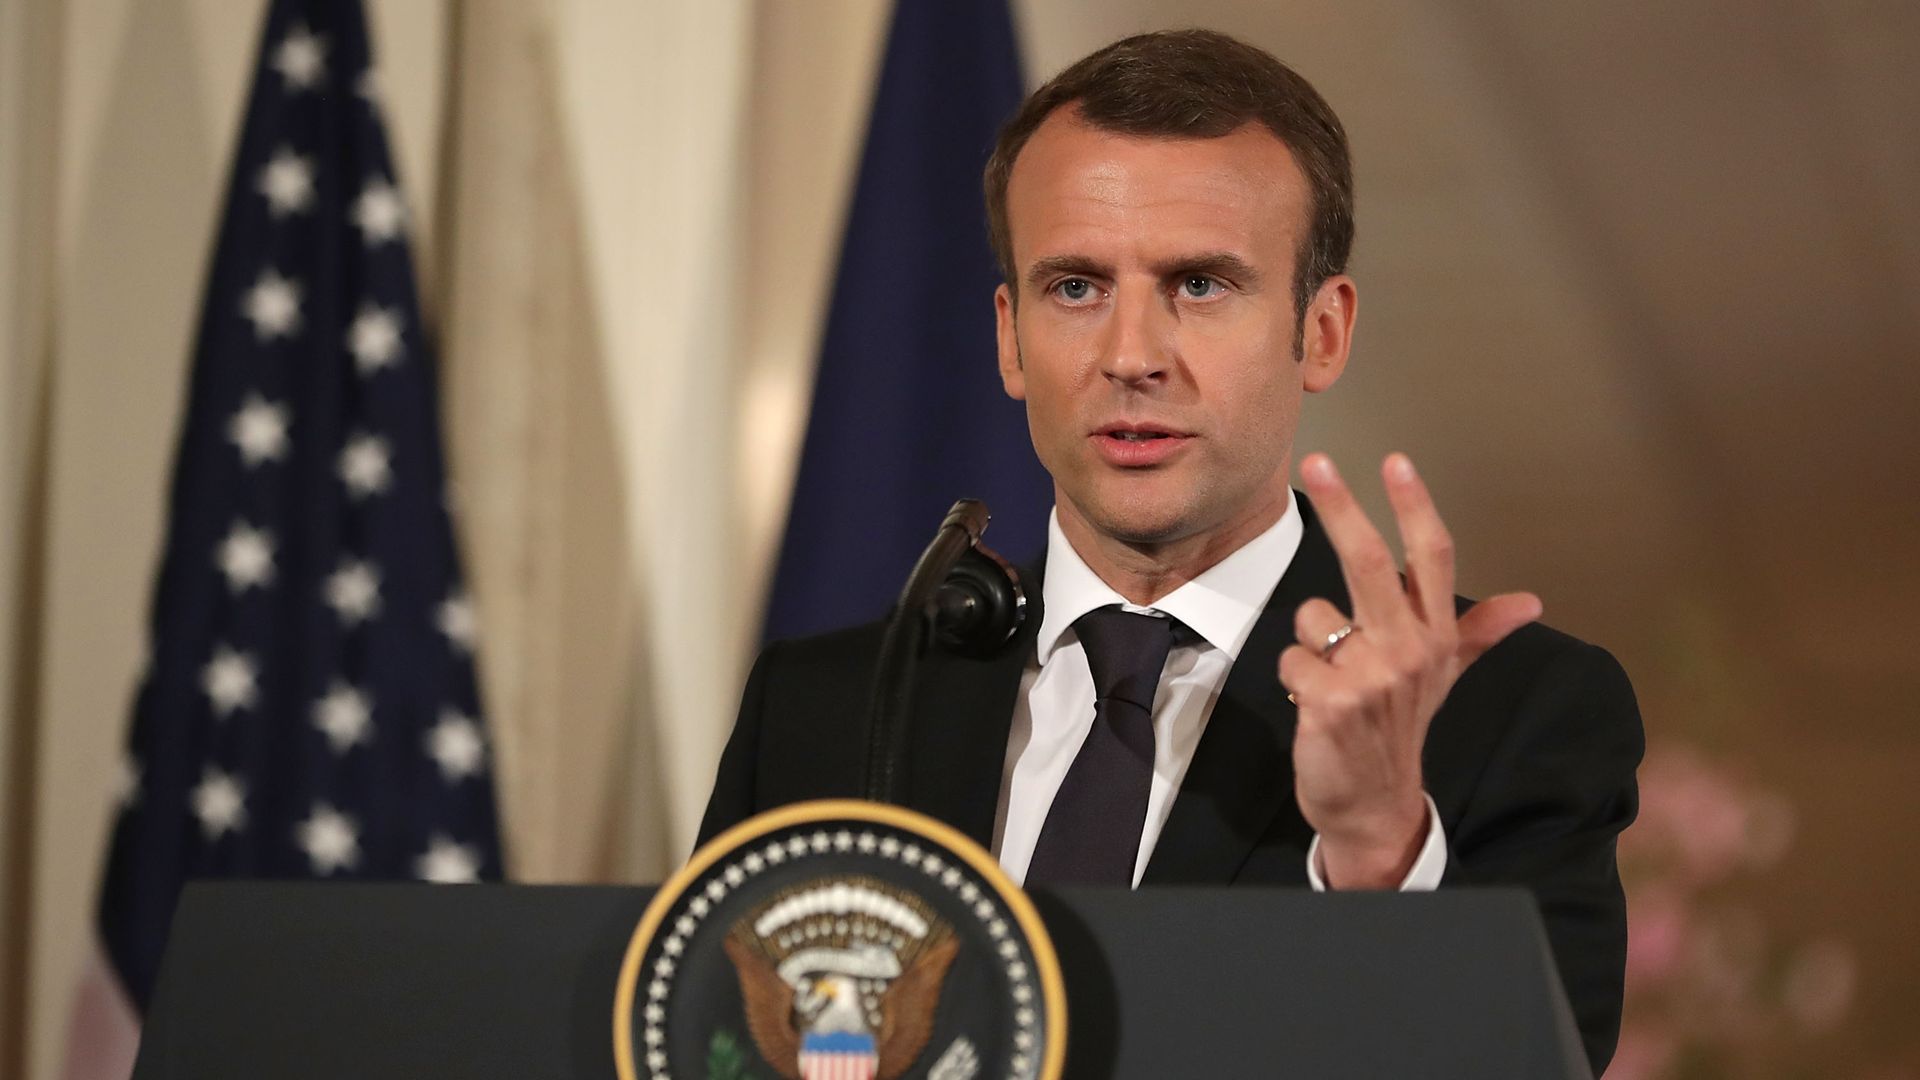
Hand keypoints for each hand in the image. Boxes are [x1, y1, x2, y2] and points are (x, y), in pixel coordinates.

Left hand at [1279, 453, 1541, 887]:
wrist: (1374, 804)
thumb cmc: (1400, 727)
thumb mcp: (1444, 676)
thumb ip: (1479, 631)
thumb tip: (1531, 601)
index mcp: (1435, 636)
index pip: (1431, 558)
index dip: (1415, 506)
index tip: (1396, 460)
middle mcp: (1408, 650)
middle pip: (1369, 562)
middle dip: (1340, 506)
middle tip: (1316, 461)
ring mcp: (1369, 677)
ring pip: (1313, 615)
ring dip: (1310, 641)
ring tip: (1329, 678)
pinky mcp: (1330, 703)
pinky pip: (1291, 659)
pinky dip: (1293, 676)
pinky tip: (1312, 703)